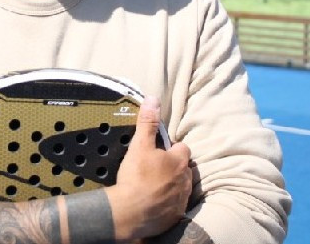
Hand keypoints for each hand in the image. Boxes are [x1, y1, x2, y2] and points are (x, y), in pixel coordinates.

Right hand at [107, 96, 192, 240]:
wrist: (130, 213)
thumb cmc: (136, 176)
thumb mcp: (139, 145)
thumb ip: (147, 122)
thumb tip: (153, 99)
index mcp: (179, 161)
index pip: (183, 148)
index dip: (171, 148)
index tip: (158, 150)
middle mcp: (186, 180)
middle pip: (184, 168)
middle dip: (173, 166)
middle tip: (154, 167)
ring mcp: (182, 200)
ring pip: (181, 186)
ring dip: (171, 184)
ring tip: (153, 184)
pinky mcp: (176, 216)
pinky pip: (175, 205)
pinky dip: (167, 201)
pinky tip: (153, 200)